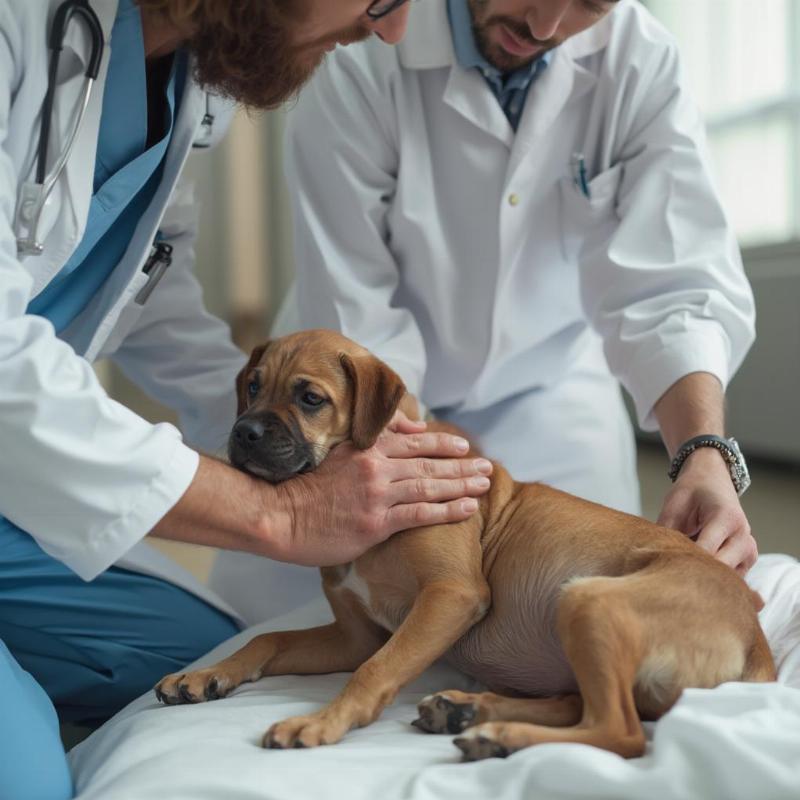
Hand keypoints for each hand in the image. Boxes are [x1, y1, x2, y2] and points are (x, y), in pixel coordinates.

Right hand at [265, 415, 492, 565]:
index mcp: (365, 449)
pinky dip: (447, 510)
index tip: (464, 448)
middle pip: (428, 463)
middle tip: (487, 467)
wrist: (279, 516)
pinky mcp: (376, 523)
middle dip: (461, 465)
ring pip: (429, 486)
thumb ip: (372, 439)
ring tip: (484, 484)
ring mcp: (377, 495)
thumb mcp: (336, 453)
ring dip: (462, 484)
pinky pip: (420, 514)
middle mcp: (375, 467)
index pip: (413, 442)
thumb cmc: (305, 488)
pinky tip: (468, 509)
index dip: (442, 444)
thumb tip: (409, 427)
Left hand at [657, 448, 756, 574]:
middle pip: (718, 570)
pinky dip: (711, 577)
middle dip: (692, 572)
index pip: (706, 552)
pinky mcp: (746, 562)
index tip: (663, 565)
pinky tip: (695, 566)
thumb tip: (654, 558)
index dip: (683, 561)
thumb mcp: (674, 506)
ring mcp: (749, 552)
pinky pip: (728, 579)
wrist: (713, 480)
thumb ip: (667, 532)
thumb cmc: (691, 491)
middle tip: (668, 572)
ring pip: (725, 579)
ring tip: (682, 565)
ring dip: (702, 576)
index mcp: (727, 519)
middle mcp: (744, 537)